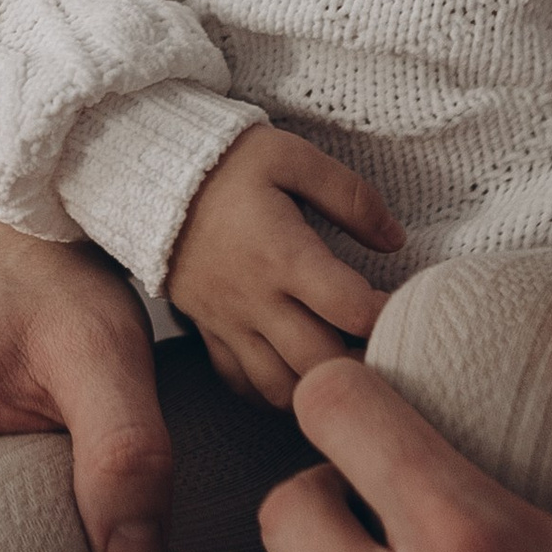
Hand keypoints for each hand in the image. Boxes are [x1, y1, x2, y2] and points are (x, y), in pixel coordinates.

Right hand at [164, 126, 403, 409]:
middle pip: (320, 364)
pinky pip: (242, 383)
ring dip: (320, 388)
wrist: (146, 174)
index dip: (388, 315)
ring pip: (282, 388)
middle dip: (363, 367)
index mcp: (282, 255)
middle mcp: (256, 299)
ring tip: (348, 370)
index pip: (350, 308)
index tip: (405, 307)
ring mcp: (229, 322)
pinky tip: (300, 376)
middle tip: (387, 352)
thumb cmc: (226, 162)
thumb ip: (350, 196)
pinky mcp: (209, 331)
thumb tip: (394, 240)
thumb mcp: (292, 157)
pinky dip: (274, 394)